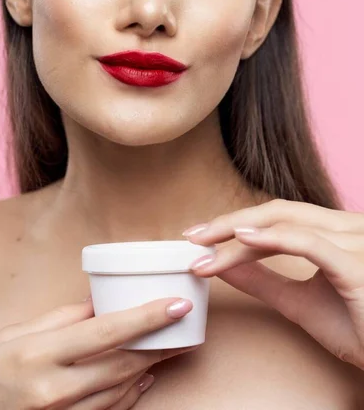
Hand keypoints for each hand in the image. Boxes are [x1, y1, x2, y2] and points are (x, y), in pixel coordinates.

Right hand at [0, 296, 195, 408]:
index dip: (148, 318)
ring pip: (122, 391)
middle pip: (124, 364)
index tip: (178, 305)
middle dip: (161, 344)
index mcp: (41, 353)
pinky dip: (131, 393)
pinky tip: (144, 377)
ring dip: (152, 367)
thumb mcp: (15, 333)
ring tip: (173, 345)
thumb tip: (101, 301)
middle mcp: (55, 389)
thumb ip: (63, 318)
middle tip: (186, 325)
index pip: (107, 331)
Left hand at [182, 198, 363, 370]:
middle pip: (278, 212)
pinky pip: (310, 243)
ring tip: (205, 250)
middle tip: (193, 236)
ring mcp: (354, 241)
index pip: (279, 217)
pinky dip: (274, 238)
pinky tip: (243, 239)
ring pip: (286, 226)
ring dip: (239, 237)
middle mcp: (347, 227)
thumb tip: (223, 265)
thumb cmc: (357, 329)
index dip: (238, 222)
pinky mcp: (356, 264)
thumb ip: (262, 281)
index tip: (200, 237)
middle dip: (231, 222)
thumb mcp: (298, 302)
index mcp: (336, 231)